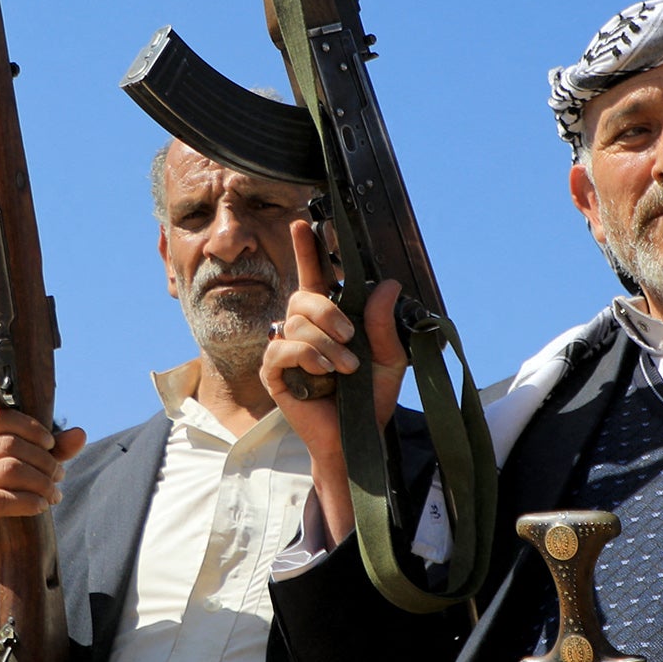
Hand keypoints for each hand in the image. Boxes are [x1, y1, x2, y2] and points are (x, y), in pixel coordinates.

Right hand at [0, 407, 84, 628]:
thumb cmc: (16, 495)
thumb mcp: (37, 467)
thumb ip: (56, 449)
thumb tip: (81, 434)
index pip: (0, 416)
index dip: (30, 427)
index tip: (51, 444)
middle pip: (9, 445)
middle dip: (43, 460)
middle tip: (60, 476)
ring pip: (8, 470)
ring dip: (40, 482)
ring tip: (54, 494)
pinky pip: (0, 499)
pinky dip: (27, 501)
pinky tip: (41, 506)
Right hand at [262, 220, 408, 535]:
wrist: (358, 438)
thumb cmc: (371, 398)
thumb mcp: (389, 357)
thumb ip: (386, 322)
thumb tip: (386, 283)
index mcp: (328, 320)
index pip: (315, 277)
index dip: (307, 250)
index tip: (303, 222)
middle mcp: (302, 329)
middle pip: (303, 296)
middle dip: (328, 311)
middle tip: (349, 336)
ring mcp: (285, 350)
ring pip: (296, 322)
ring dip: (327, 343)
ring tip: (345, 368)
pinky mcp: (274, 373)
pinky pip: (283, 348)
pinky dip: (308, 356)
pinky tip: (324, 373)